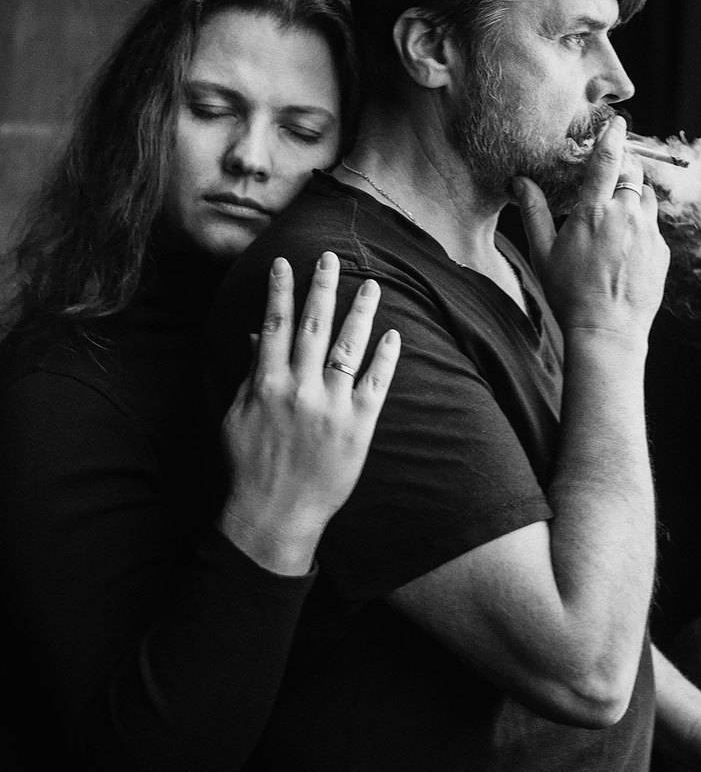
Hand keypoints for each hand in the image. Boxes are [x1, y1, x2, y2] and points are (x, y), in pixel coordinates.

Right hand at [219, 252, 399, 574]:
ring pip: (348, 348)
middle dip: (322, 287)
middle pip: (313, 326)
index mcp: (267, 383)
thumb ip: (250, 374)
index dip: (281, 290)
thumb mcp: (237, 416)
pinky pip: (375, 385)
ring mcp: (331, 407)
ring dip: (360, 313)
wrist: (274, 514)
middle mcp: (300, 389)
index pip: (275, 325)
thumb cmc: (249, 467)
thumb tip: (257, 337)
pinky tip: (392, 335)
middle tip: (331, 257)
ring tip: (371, 285)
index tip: (287, 262)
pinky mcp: (358, 427)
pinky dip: (384, 358)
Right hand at [513, 115, 668, 341]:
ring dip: (634, 195)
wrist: (608, 331)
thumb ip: (533, 211)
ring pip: (647, 197)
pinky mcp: (662, 251)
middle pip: (632, 173)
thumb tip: (519, 181)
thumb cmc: (569, 293)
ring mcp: (649, 233)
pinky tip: (625, 247)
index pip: (607, 160)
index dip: (612, 136)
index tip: (617, 122)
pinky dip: (642, 226)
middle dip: (623, 167)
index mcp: (594, 211)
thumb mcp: (543, 252)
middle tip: (611, 172)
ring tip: (617, 212)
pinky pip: (654, 226)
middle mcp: (626, 215)